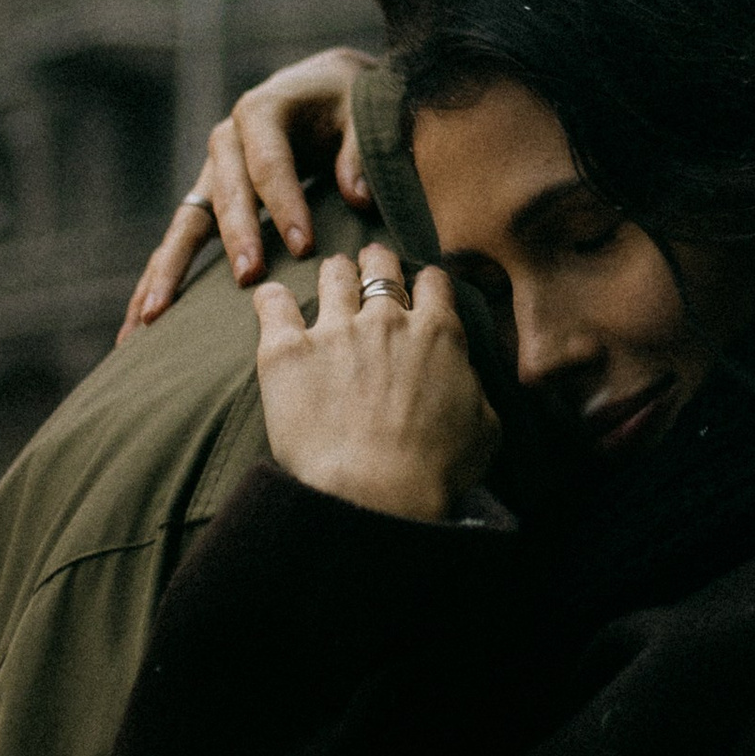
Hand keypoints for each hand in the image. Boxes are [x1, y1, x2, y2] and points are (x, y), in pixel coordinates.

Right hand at [120, 48, 373, 333]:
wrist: (319, 88)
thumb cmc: (345, 101)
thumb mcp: (361, 109)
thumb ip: (359, 150)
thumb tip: (357, 197)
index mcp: (261, 111)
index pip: (270, 163)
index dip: (286, 205)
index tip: (305, 247)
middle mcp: (227, 142)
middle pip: (227, 195)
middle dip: (238, 238)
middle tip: (249, 278)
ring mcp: (212, 174)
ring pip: (187, 225)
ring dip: (170, 271)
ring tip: (153, 317)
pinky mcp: (208, 200)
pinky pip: (182, 242)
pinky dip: (161, 279)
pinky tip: (142, 319)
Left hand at [252, 249, 500, 522]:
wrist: (375, 493)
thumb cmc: (435, 470)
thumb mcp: (484, 428)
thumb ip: (475, 389)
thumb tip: (465, 377)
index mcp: (438, 333)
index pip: (433, 281)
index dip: (426, 284)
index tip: (418, 293)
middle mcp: (386, 319)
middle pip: (380, 265)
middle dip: (376, 263)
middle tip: (370, 272)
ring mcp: (334, 331)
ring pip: (333, 275)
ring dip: (333, 274)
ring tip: (329, 280)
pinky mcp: (287, 352)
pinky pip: (272, 305)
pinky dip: (270, 300)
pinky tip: (269, 300)